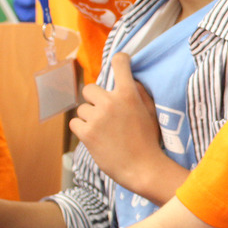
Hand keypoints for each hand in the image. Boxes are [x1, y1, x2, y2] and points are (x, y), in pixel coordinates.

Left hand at [70, 53, 160, 188]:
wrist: (143, 168)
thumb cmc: (149, 141)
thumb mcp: (151, 112)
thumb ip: (140, 93)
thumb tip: (129, 79)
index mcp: (129, 95)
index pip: (119, 64)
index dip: (120, 59)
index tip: (120, 61)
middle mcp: (111, 102)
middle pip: (90, 88)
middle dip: (95, 100)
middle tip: (105, 113)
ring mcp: (97, 118)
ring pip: (82, 108)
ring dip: (89, 117)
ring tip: (103, 130)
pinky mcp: (86, 133)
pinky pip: (75, 123)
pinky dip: (83, 129)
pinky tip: (95, 137)